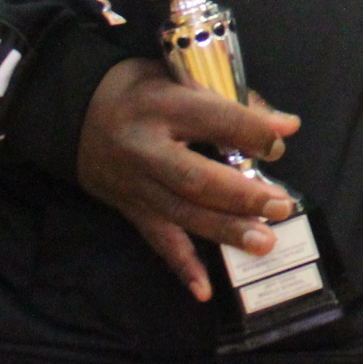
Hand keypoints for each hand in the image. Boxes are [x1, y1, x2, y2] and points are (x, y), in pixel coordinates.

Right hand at [75, 57, 301, 300]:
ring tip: (264, 243)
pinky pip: (157, 240)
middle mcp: (145, 149)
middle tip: (281, 206)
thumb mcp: (180, 74)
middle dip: (242, 195)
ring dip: (225, 231)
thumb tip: (286, 126)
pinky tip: (204, 290)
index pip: (214, 120)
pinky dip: (182, 266)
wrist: (76, 113)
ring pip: (182, 214)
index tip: (282, 141)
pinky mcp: (129, 209)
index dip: (252, 132)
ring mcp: (134, 184)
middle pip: (195, 178)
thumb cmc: (142, 89)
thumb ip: (233, 99)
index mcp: (162, 104)